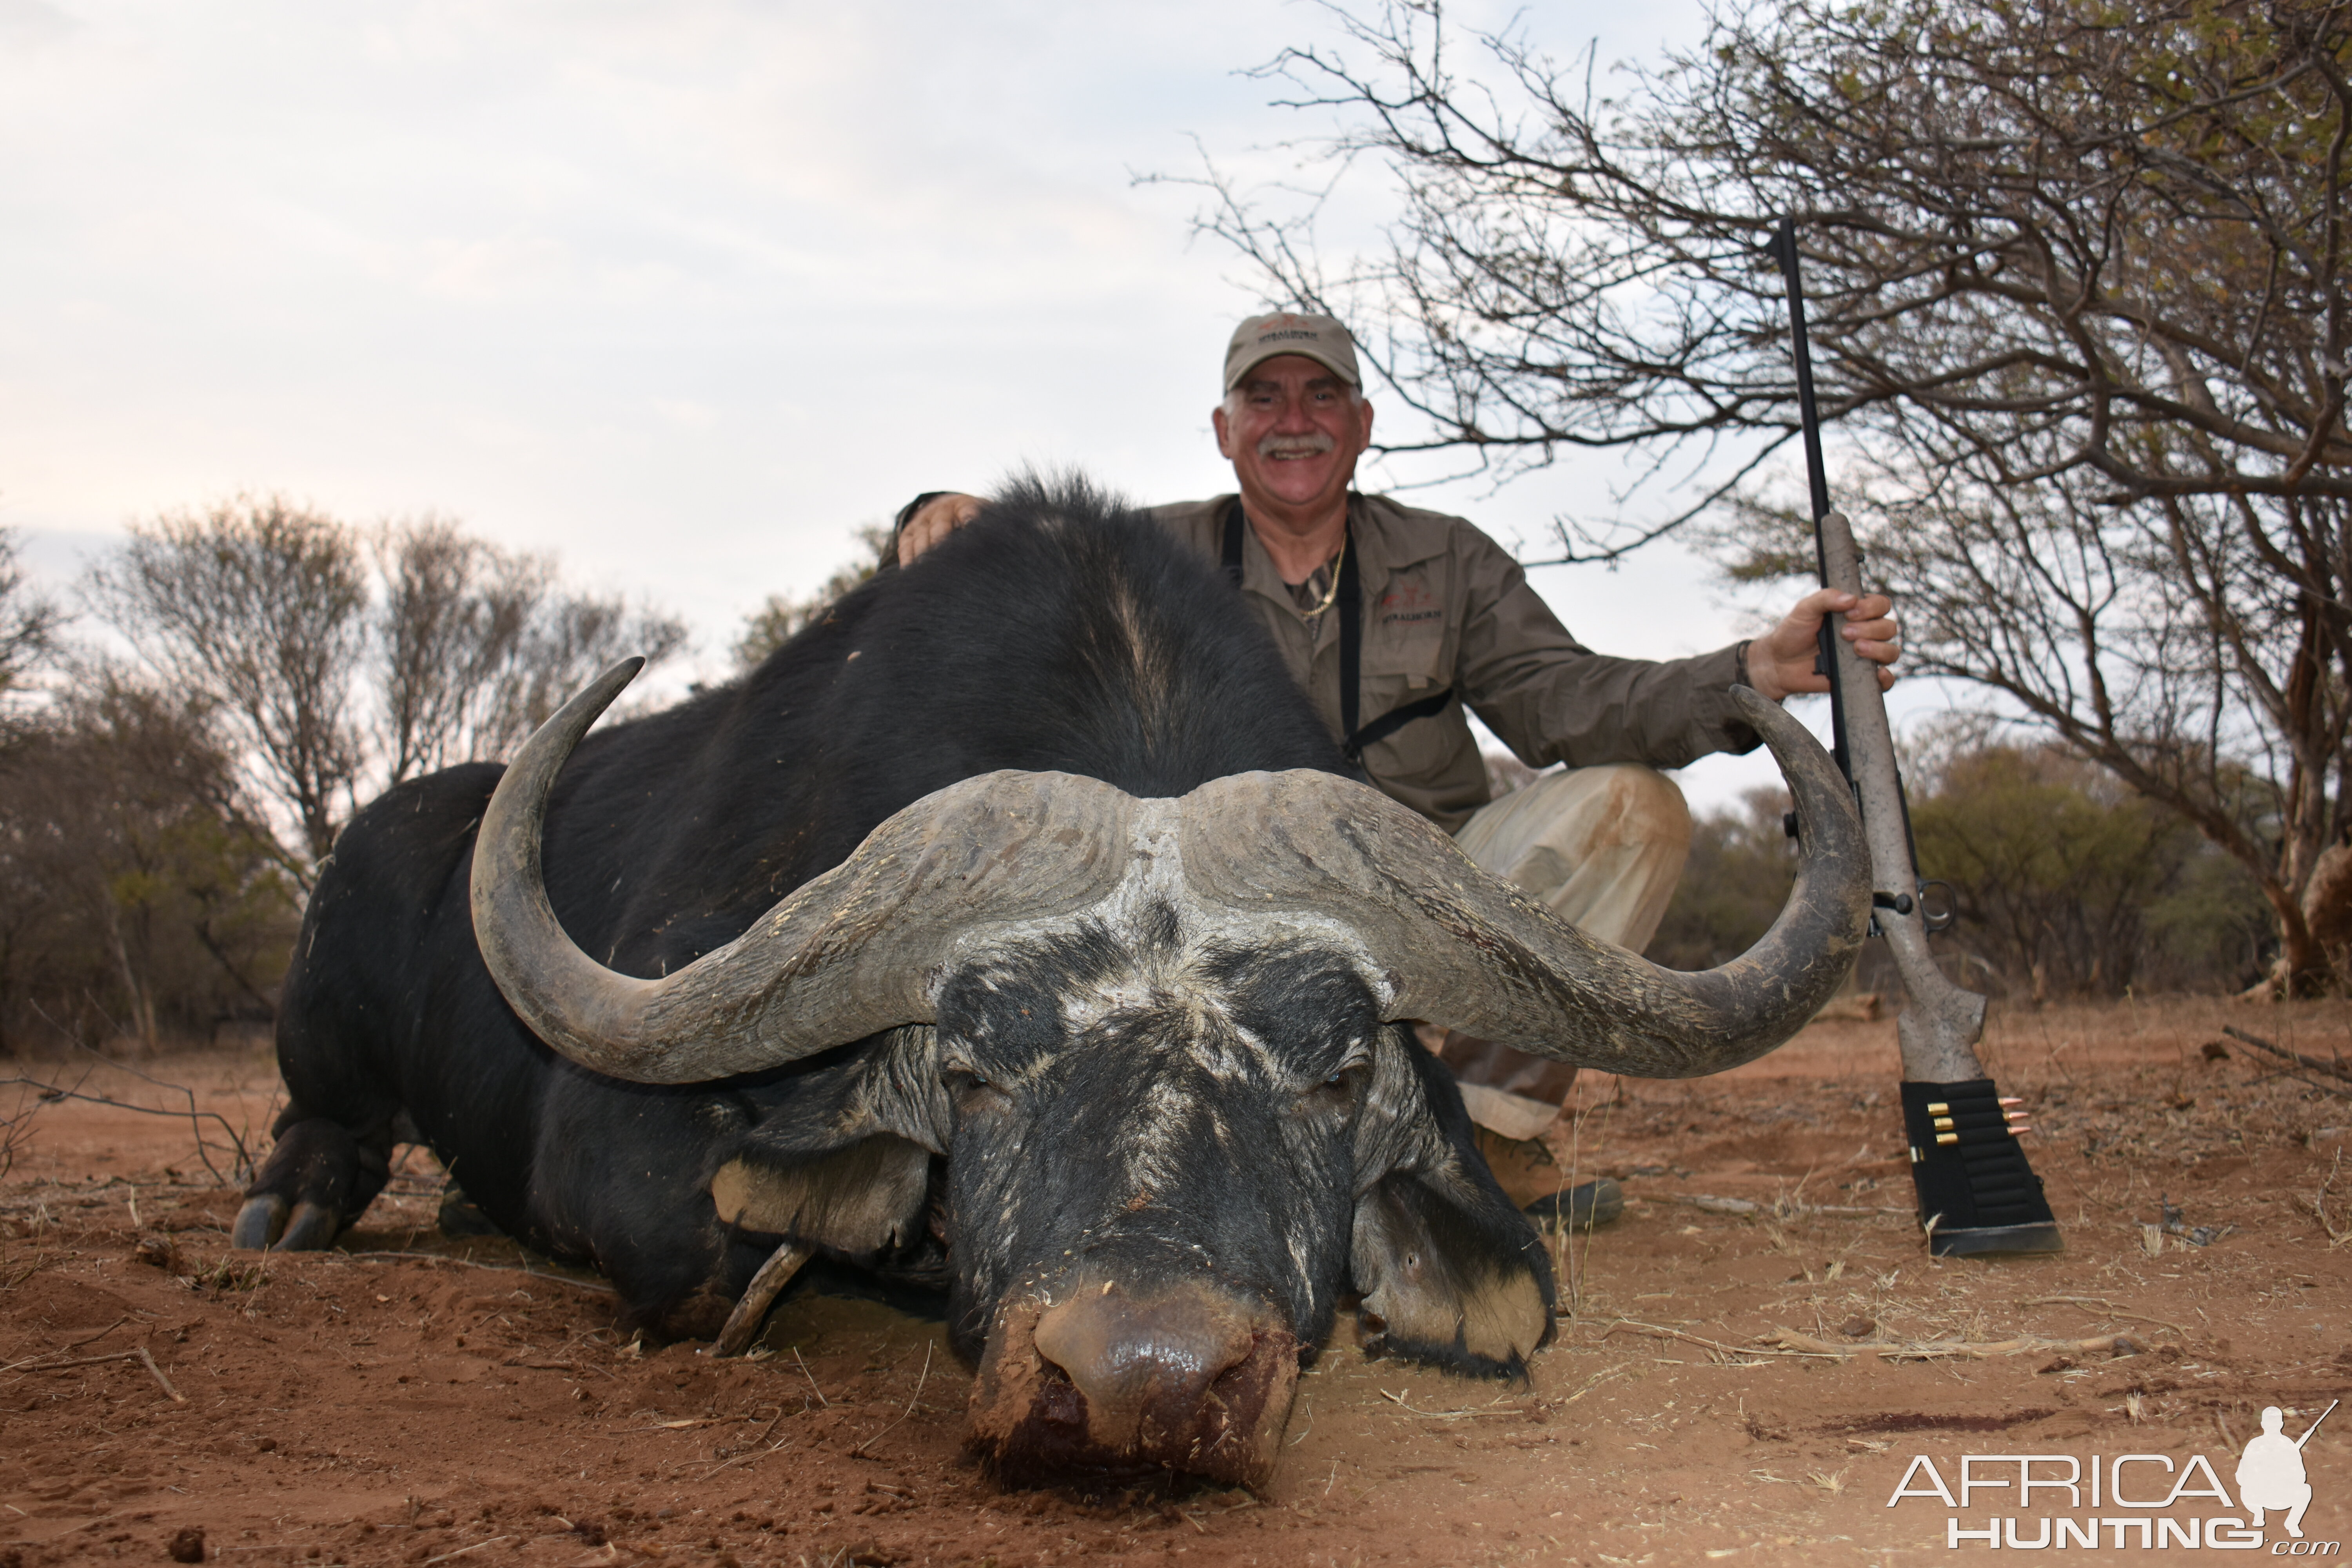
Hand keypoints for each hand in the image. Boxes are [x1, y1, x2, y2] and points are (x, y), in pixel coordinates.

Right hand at [897, 493, 984, 565]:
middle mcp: (941, 511)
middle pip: (940, 525)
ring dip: (923, 553)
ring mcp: (923, 521)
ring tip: (926, 568)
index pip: (966, 510)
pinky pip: (906, 546)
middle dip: (941, 540)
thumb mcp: (983, 516)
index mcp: (963, 504)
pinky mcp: (909, 533)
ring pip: (922, 537)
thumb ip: (990, 527)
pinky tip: (909, 571)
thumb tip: (1001, 541)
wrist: (944, 509)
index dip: (968, 517)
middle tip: (945, 557)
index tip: (970, 525)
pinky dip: (907, 558)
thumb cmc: (971, 520)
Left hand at [1746, 588, 1898, 701]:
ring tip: (1856, 649)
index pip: (1881, 605)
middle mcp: (1865, 633)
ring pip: (1891, 651)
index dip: (1871, 608)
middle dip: (1870, 629)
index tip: (1849, 613)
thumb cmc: (1793, 632)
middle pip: (1888, 628)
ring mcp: (1865, 655)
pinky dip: (1886, 677)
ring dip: (1878, 649)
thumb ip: (1826, 598)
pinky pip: (1885, 680)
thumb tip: (1851, 599)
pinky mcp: (1861, 677)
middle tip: (1844, 633)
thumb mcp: (1805, 609)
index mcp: (1856, 612)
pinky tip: (1876, 673)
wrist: (1779, 663)